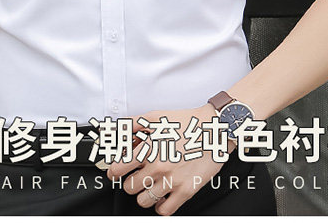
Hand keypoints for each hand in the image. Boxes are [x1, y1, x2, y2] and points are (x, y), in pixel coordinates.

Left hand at [106, 104, 234, 215]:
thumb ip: (132, 125)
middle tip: (137, 175)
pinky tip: (162, 195)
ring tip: (149, 184)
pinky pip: (164, 210)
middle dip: (130, 181)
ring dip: (144, 194)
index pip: (118, 170)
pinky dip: (160, 206)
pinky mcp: (186, 191)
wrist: (213, 129)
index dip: (114, 171)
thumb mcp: (156, 117)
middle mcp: (158, 167)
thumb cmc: (187, 123)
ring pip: (143, 201)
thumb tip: (117, 131)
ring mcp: (172, 181)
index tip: (116, 171)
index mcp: (149, 149)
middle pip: (129, 187)